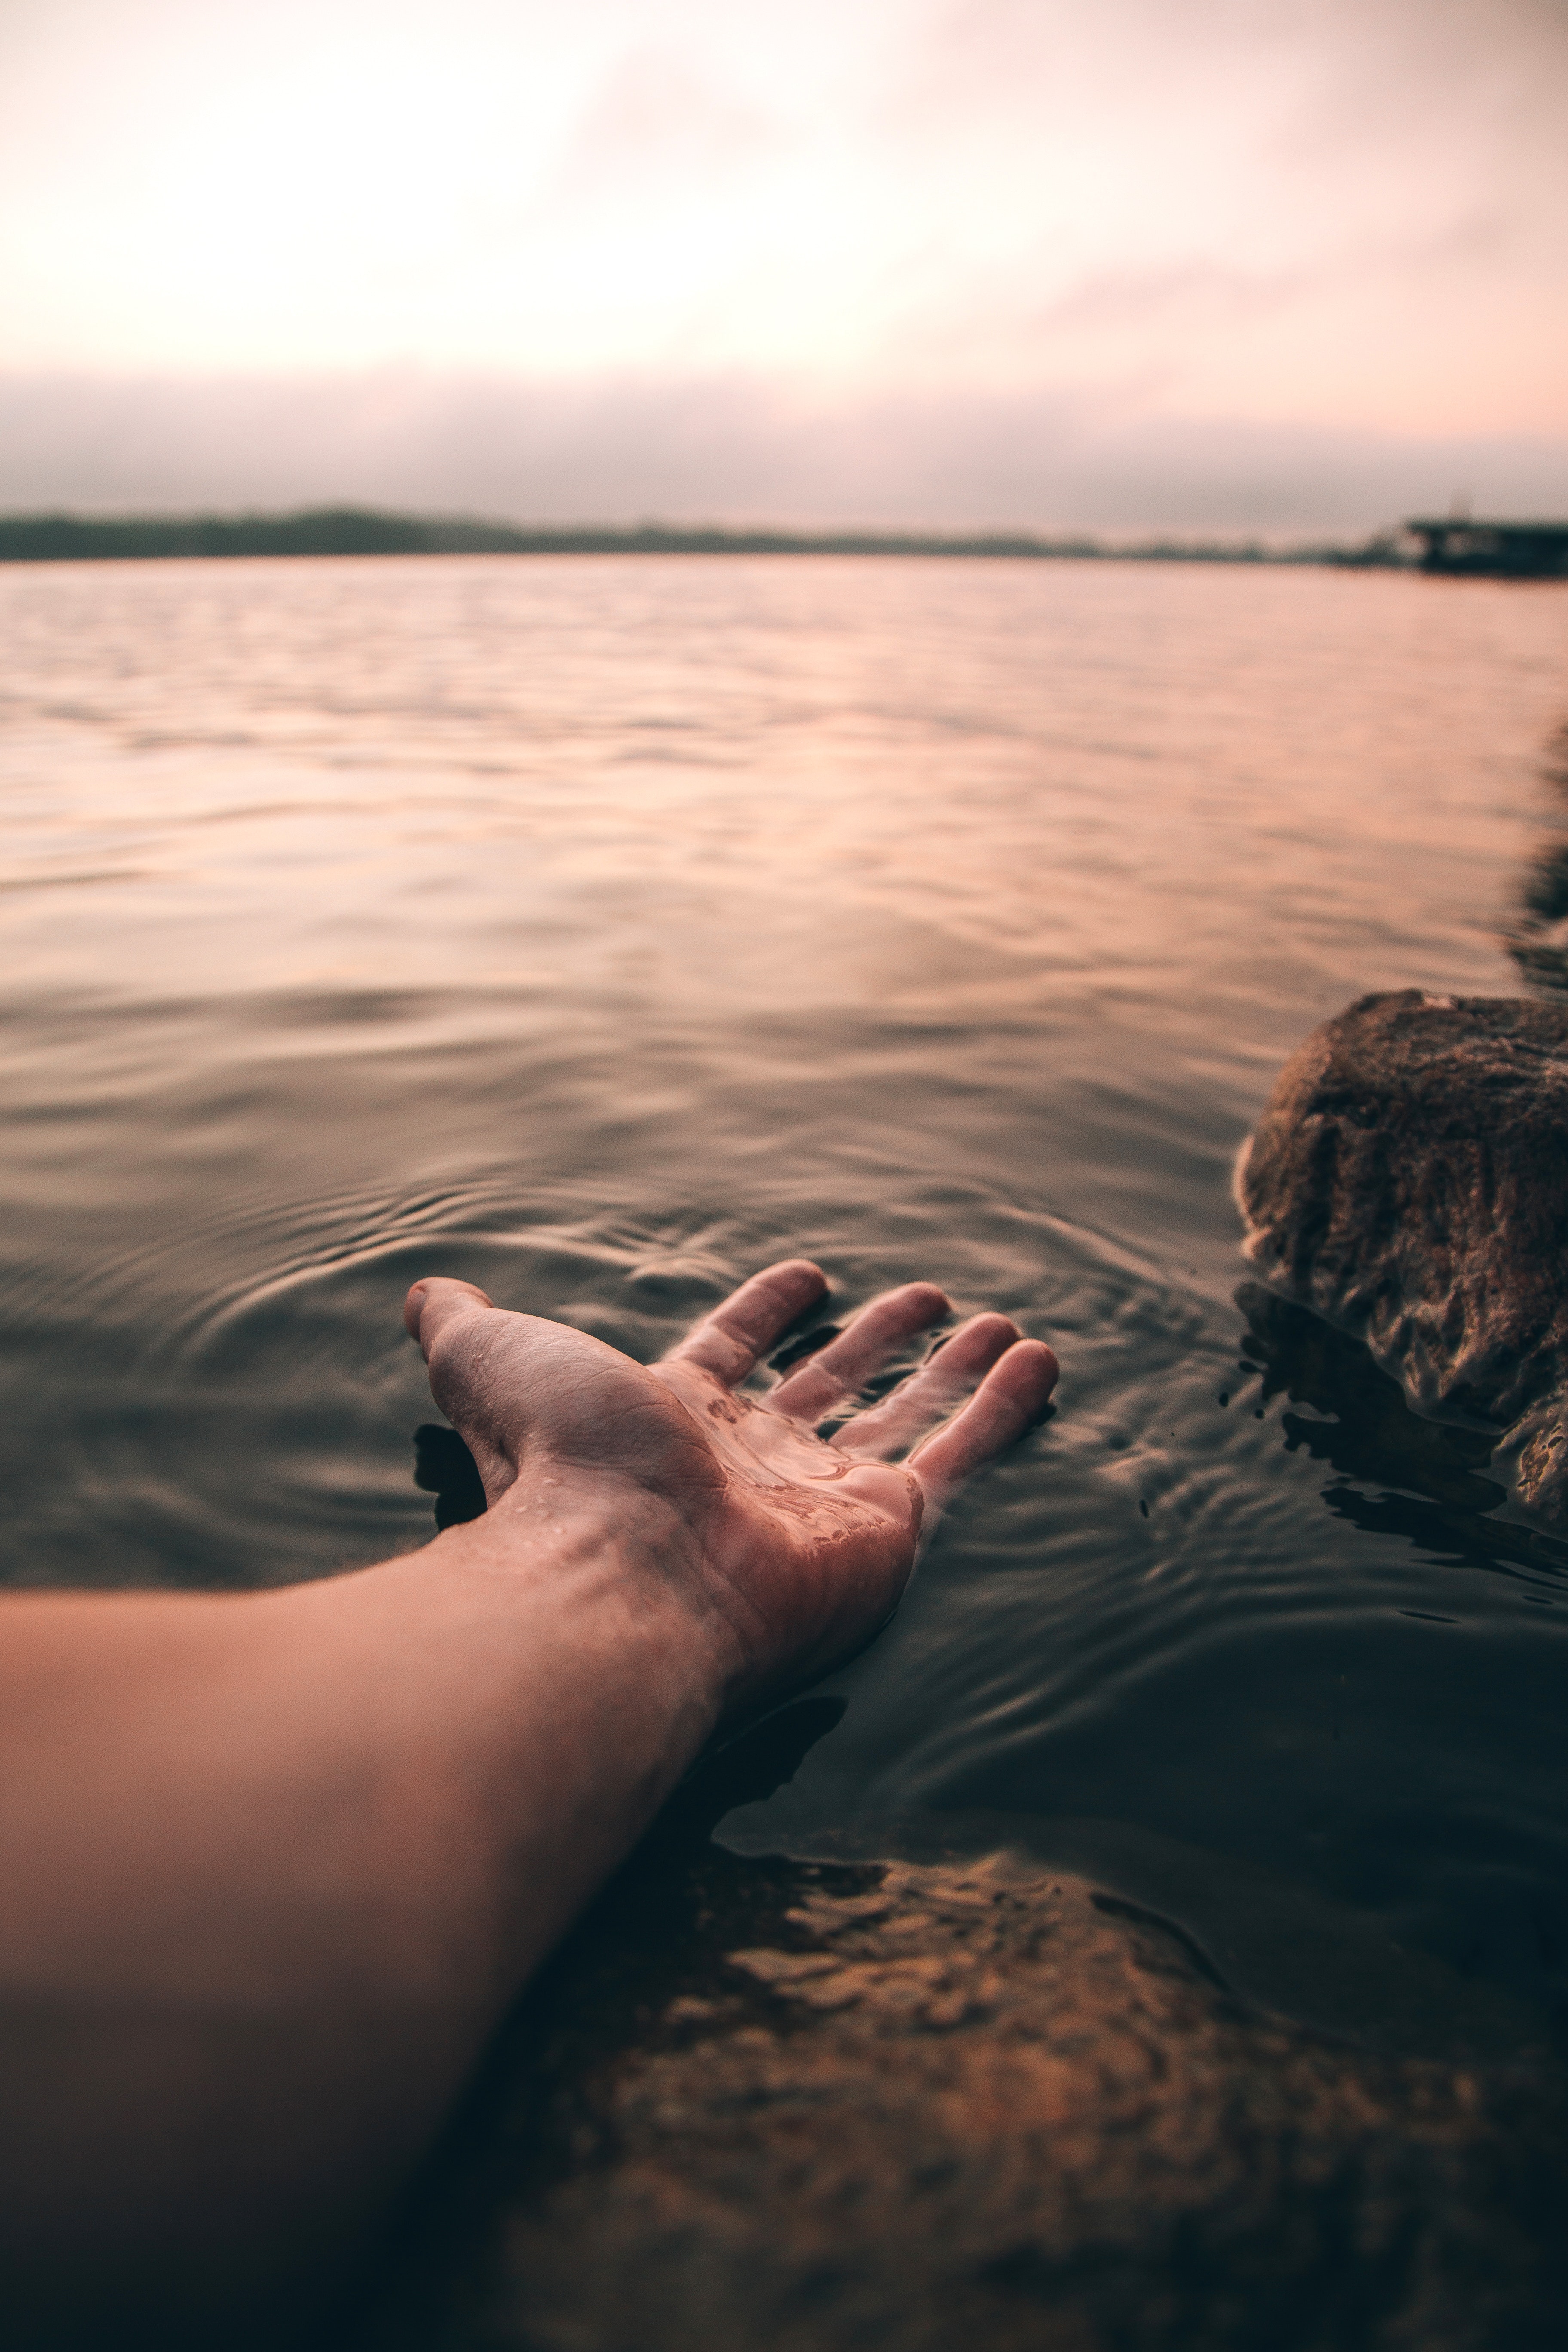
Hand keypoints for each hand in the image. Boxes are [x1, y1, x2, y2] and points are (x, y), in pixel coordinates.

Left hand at [404, 1261, 1056, 1714]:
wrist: (621, 1568)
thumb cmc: (560, 1465)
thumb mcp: (492, 1361)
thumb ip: (465, 1329)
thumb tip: (427, 1294)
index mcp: (672, 1421)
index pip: (731, 1354)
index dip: (764, 1313)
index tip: (807, 1275)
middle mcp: (752, 1464)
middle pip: (830, 1389)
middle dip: (876, 1344)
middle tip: (923, 1300)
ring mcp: (822, 1499)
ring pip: (905, 1418)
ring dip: (953, 1370)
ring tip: (1002, 1324)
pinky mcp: (885, 1527)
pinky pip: (957, 1455)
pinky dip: (1001, 1407)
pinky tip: (1038, 1358)